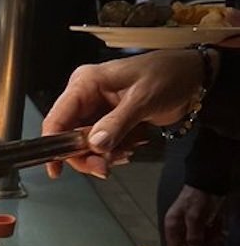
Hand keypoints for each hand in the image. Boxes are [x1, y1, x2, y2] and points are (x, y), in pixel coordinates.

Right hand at [41, 50, 205, 177]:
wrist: (192, 78)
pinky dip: (116, 150)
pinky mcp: (109, 121)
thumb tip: (94, 145)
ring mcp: (96, 110)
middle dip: (88, 155)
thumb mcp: (143, 99)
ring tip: (131, 146)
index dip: (53, 145)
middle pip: (69, 137)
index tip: (56, 170)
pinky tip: (134, 143)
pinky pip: (102, 145)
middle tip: (106, 166)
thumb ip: (117, 123)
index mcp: (86, 83)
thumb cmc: (168, 76)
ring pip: (86, 145)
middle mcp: (86, 97)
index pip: (57, 118)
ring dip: (107, 154)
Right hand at [163, 185, 222, 245]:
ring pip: (200, 243)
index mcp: (172, 226)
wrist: (210, 182)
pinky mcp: (203, 225)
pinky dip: (215, 235)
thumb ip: (193, 235)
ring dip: (210, 241)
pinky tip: (219, 228)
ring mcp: (192, 227)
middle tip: (212, 242)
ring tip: (217, 231)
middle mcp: (180, 229)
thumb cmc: (197, 196)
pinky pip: (208, 236)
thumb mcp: (194, 216)